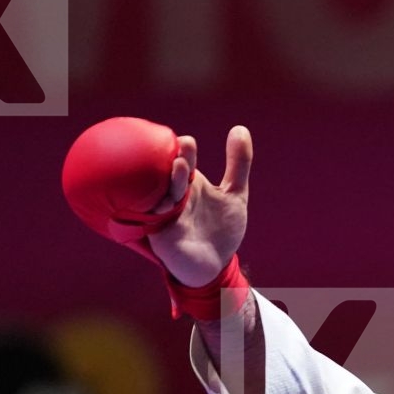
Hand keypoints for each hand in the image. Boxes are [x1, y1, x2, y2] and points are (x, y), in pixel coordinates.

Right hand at [149, 126, 251, 286]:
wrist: (215, 265)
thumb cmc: (222, 229)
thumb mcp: (235, 195)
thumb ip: (239, 164)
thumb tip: (240, 128)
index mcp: (189, 182)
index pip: (182, 159)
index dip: (184, 150)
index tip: (188, 143)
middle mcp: (173, 194)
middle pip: (168, 173)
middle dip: (175, 161)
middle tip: (182, 149)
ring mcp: (164, 212)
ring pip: (160, 193)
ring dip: (169, 182)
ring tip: (179, 167)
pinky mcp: (160, 232)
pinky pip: (152, 218)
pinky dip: (157, 209)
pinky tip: (164, 202)